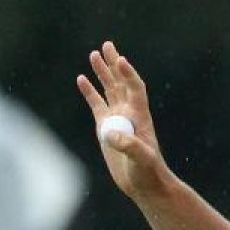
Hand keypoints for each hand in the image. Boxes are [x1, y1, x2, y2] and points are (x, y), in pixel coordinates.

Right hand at [76, 41, 168, 201]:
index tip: (120, 60)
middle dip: (114, 64)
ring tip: (94, 54)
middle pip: (121, 82)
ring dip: (102, 73)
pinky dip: (90, 92)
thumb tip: (111, 134)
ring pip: (109, 89)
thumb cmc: (148, 173)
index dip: (128, 74)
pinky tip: (82, 78)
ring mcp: (117, 118)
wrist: (143, 184)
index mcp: (140, 116)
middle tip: (107, 45)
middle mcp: (129, 112)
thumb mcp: (142, 160)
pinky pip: (97, 104)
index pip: (135, 88)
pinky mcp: (106, 127)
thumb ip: (130, 146)